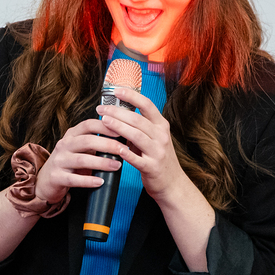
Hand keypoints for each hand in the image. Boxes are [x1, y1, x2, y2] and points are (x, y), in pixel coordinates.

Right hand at [34, 118, 124, 203]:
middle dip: (108, 144)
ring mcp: (59, 161)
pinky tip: (100, 181)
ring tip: (117, 166)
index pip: (88, 125)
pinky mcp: (56, 177)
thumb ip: (95, 142)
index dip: (105, 126)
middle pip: (87, 141)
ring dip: (101, 163)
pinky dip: (88, 181)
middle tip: (124, 150)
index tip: (120, 130)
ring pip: (82, 159)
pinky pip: (74, 179)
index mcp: (71, 135)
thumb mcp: (79, 148)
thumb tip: (121, 139)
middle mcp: (64, 145)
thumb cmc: (68, 163)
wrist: (44, 181)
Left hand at [94, 87, 188, 202]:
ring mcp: (158, 152)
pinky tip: (115, 148)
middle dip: (117, 112)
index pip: (147, 105)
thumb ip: (139, 126)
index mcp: (161, 125)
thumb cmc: (158, 157)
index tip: (116, 90)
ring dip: (119, 127)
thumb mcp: (154, 138)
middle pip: (138, 119)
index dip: (131, 96)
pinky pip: (137, 159)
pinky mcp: (152, 168)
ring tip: (104, 121)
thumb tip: (117, 111)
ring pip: (136, 136)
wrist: (172, 183)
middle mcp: (161, 136)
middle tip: (101, 108)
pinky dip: (126, 153)